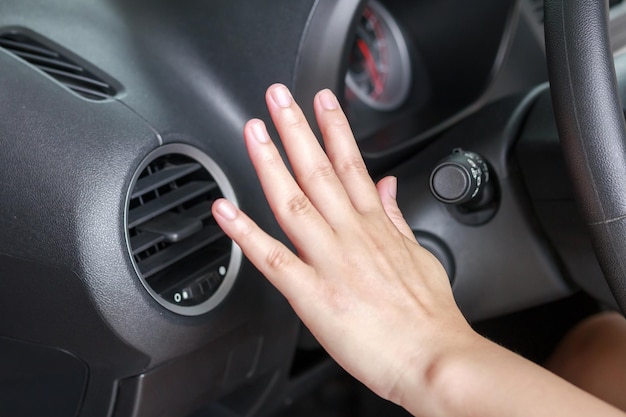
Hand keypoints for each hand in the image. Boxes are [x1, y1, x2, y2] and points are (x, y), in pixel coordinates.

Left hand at [211, 84, 475, 407]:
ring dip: (271, 164)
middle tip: (278, 98)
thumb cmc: (428, 315)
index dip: (334, 129)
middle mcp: (352, 235)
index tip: (321, 102)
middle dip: (297, 129)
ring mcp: (330, 261)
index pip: (352, 164)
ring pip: (294, 202)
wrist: (434, 358)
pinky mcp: (312, 295)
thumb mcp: (421, 254)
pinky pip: (273, 259)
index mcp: (376, 226)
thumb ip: (397, 216)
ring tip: (254, 132)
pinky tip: (226, 211)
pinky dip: (246, 233)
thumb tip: (389, 186)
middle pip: (319, 172)